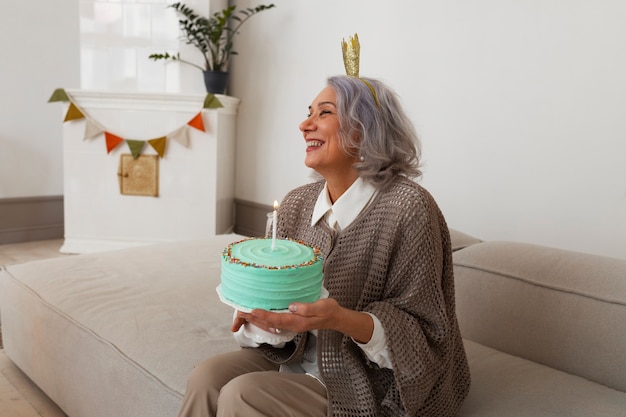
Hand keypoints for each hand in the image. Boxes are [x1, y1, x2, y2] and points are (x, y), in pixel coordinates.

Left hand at [233, 298, 373, 342]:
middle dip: (255, 318)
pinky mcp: (292, 322)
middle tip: (241, 312)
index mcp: (298, 321)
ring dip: (257, 319)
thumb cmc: (329, 310)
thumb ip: (308, 308)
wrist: (335, 318)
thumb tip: (292, 306)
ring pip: (270, 324)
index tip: (251, 310)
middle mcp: (293, 325)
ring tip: (245, 314)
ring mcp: (292, 324)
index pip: (277, 319)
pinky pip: (275, 322)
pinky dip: (265, 319)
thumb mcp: (322, 307)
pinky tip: (259, 316)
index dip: (263, 315)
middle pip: (269, 323)